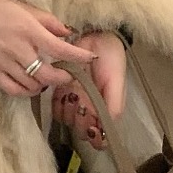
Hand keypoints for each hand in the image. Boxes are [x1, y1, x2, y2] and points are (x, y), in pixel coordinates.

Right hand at [0, 0, 97, 97]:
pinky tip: (31, 86)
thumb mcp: (23, 5)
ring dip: (45, 85)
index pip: (60, 48)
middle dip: (63, 78)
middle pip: (48, 74)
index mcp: (27, 29)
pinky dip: (26, 91)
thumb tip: (68, 31)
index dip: (78, 57)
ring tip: (50, 79)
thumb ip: (47, 20)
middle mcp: (17, 49)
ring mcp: (3, 62)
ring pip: (32, 85)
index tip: (90, 58)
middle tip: (69, 75)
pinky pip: (13, 89)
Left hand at [53, 32, 127, 149]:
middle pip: (82, 131)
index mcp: (106, 109)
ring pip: (68, 121)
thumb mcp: (116, 82)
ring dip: (69, 112)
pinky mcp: (60, 91)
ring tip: (74, 94)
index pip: (100, 137)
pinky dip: (59, 104)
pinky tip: (64, 92)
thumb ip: (114, 106)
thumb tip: (105, 133)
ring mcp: (75, 101)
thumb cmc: (110, 58)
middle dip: (81, 122)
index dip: (95, 137)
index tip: (93, 126)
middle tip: (83, 103)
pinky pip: (56, 109)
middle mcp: (90, 109)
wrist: (94, 35)